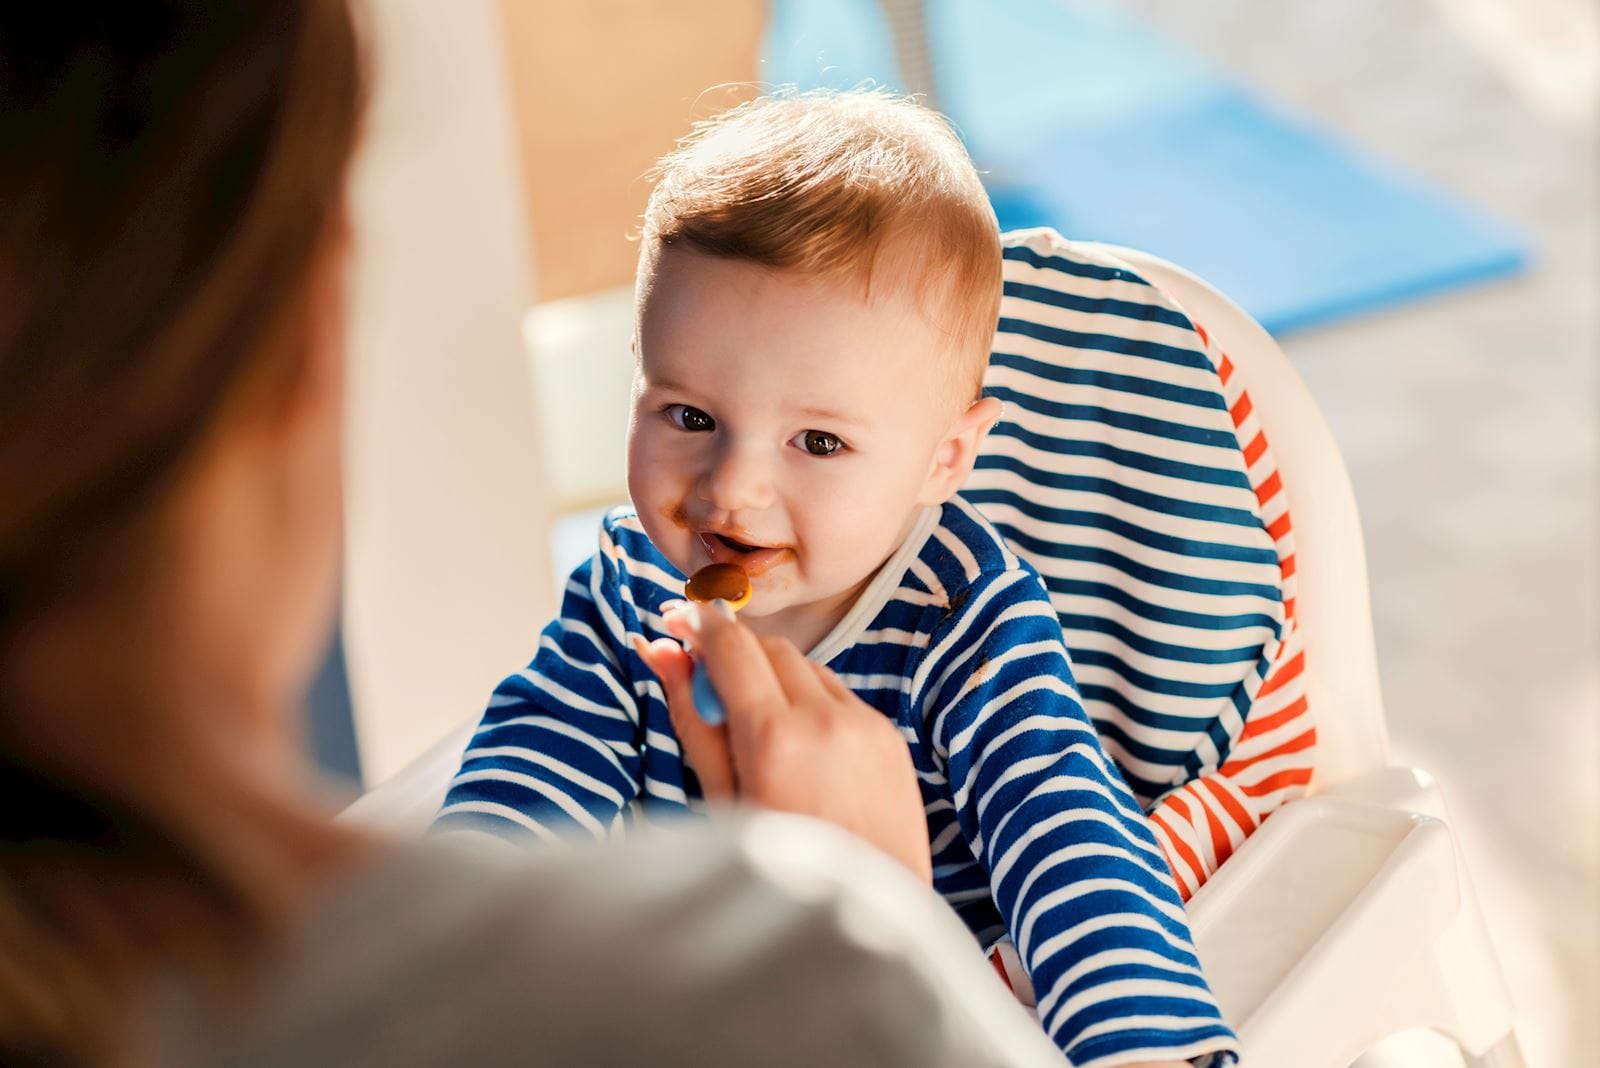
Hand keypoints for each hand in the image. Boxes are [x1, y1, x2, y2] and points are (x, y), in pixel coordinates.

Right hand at [633, 603, 932, 883]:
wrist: (871, 915)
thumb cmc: (779, 871)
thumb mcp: (720, 800)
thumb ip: (691, 719)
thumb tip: (660, 652)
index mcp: (774, 738)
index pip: (731, 645)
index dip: (698, 622)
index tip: (675, 617)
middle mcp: (825, 719)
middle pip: (769, 647)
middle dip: (733, 652)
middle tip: (703, 677)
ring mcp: (865, 725)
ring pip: (807, 668)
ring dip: (773, 678)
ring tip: (754, 731)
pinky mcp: (890, 737)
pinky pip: (840, 697)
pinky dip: (810, 705)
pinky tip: (799, 752)